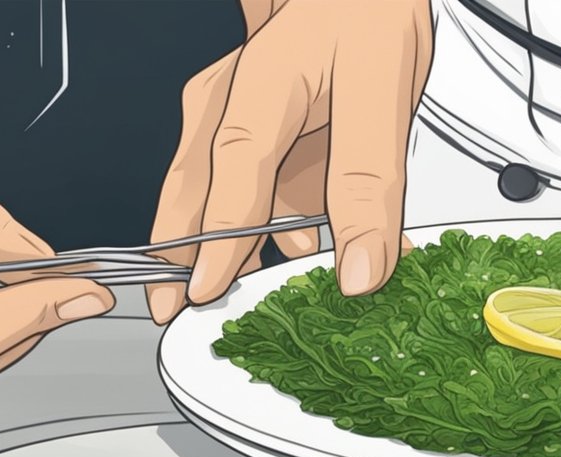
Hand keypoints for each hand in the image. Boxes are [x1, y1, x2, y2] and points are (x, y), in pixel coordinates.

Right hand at [145, 0, 432, 323]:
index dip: (214, 245)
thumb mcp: (380, 91)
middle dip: (186, 266)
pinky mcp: (260, 145)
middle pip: (195, 201)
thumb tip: (359, 273)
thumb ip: (368, 184)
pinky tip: (322, 257)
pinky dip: (290, 234)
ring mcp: (238, 128)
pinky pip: (267, 201)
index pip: (227, 178)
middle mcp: (229, 111)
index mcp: (255, 92)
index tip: (199, 297)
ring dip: (255, 258)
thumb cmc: (362, 14)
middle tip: (181, 322)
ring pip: (232, 210)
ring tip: (282, 303)